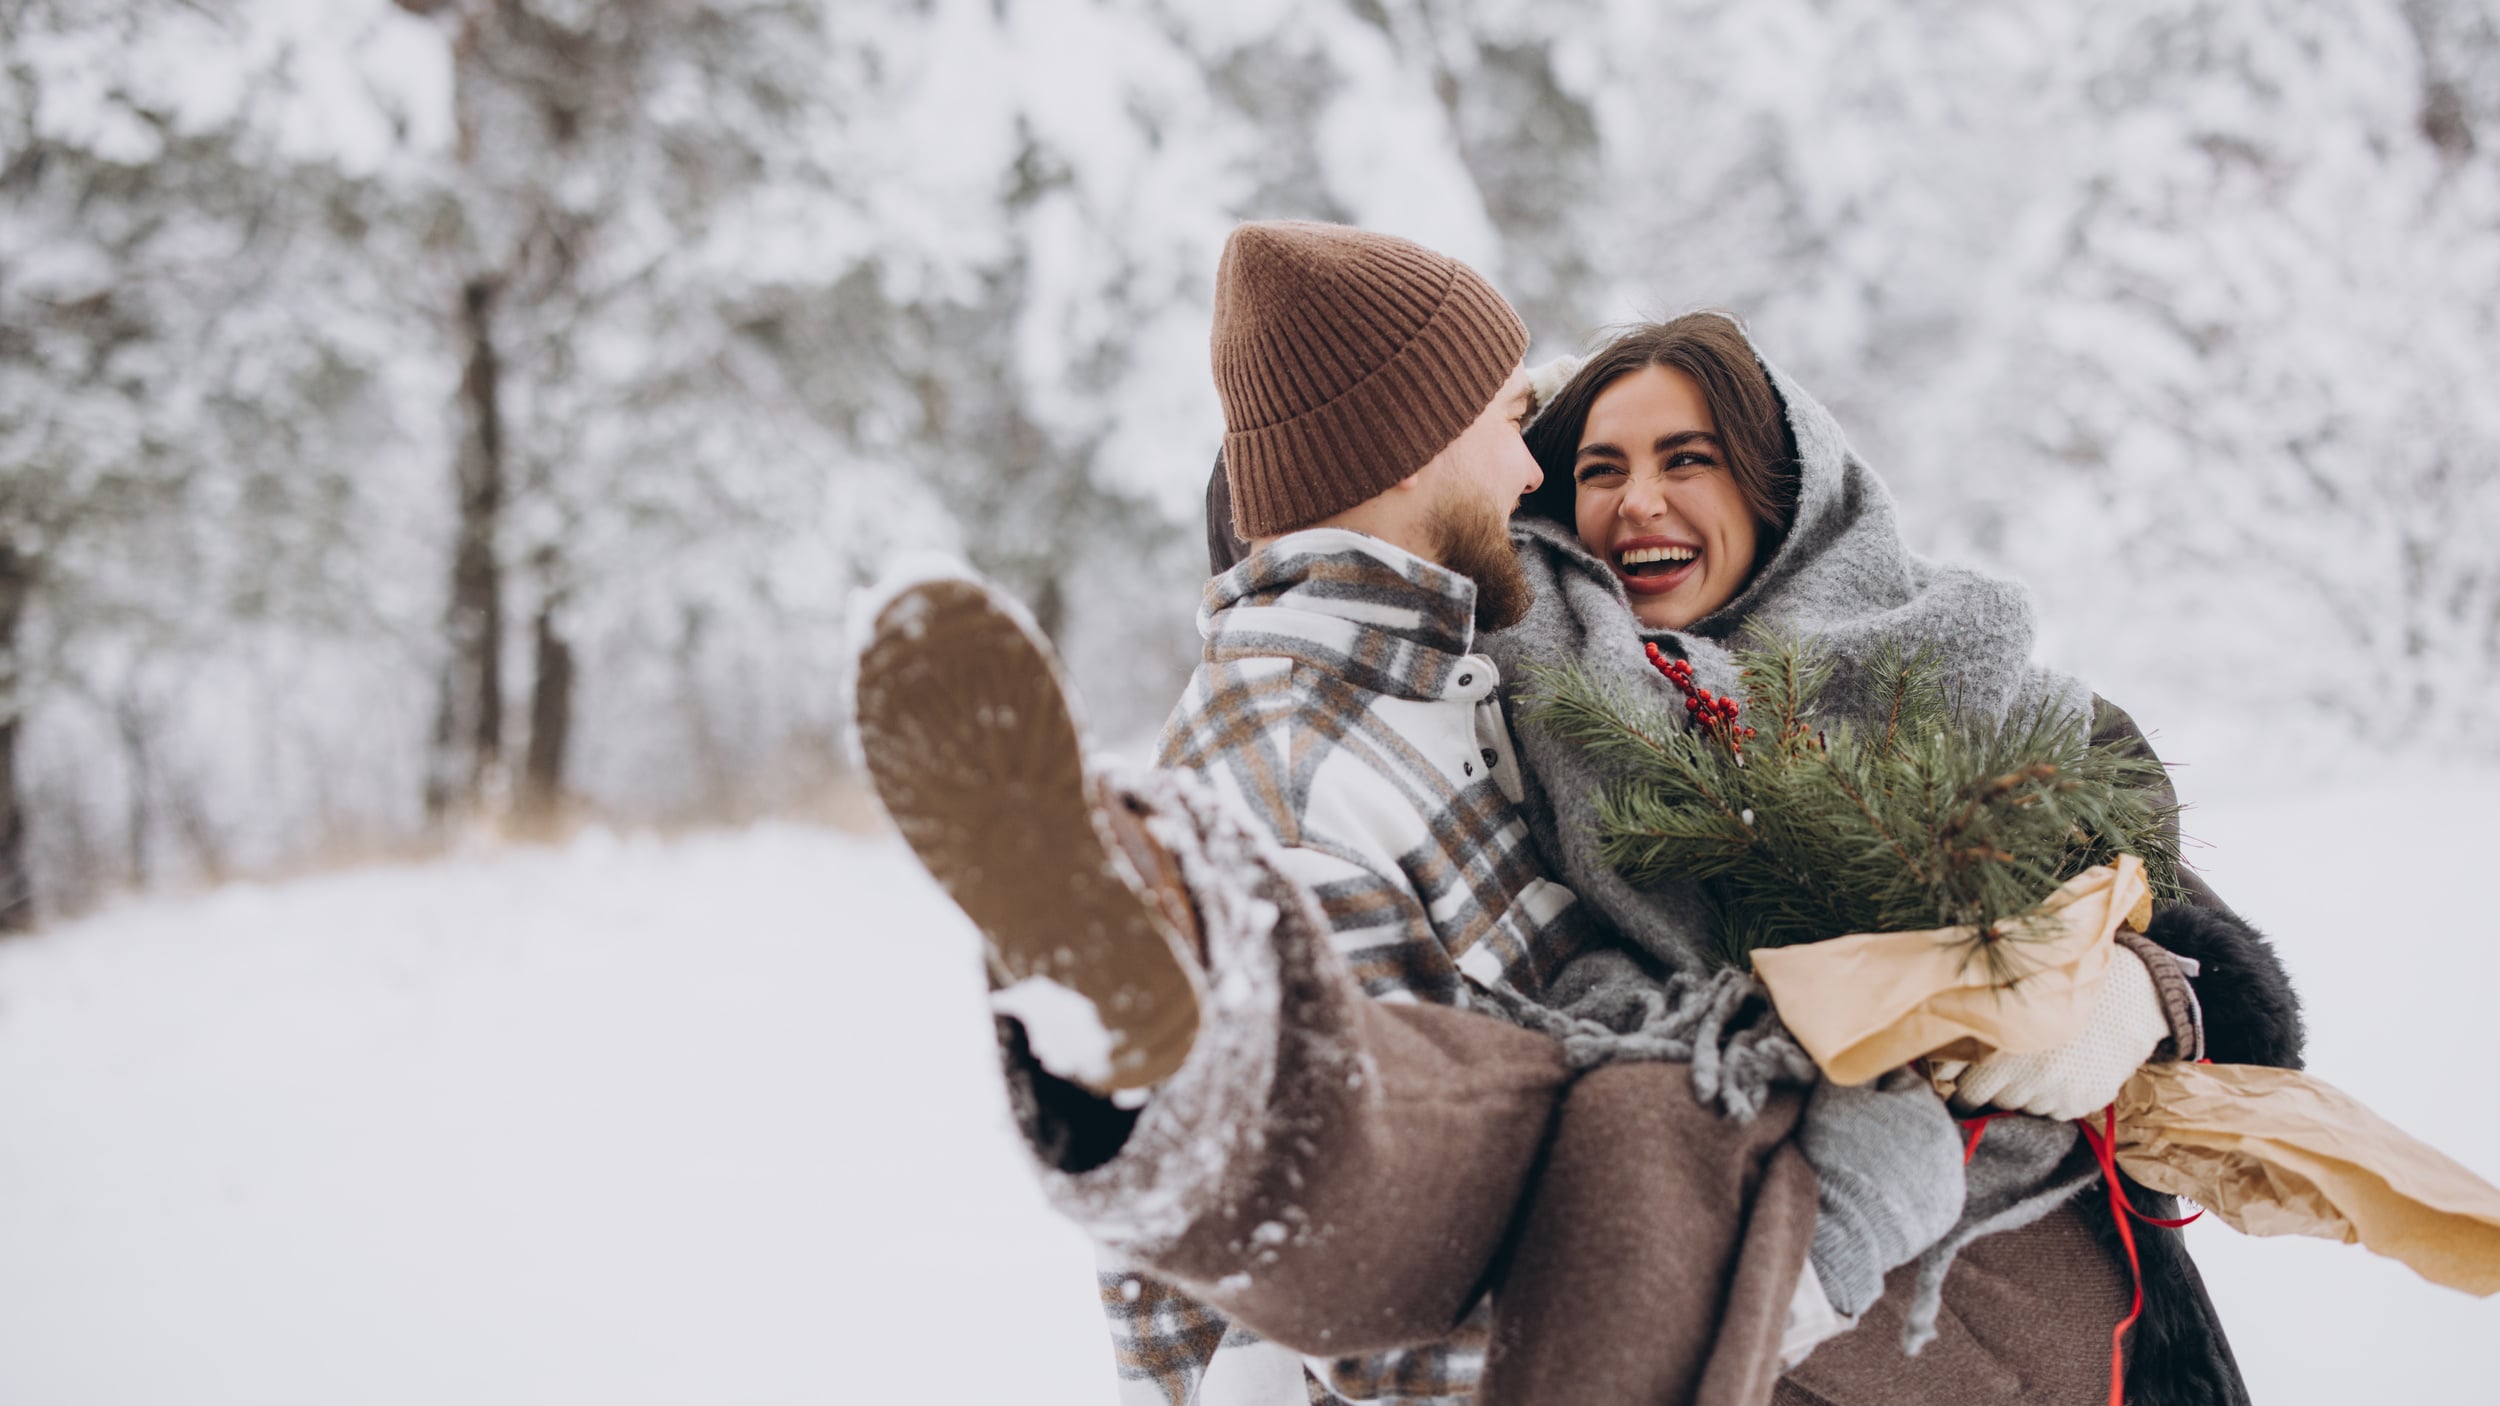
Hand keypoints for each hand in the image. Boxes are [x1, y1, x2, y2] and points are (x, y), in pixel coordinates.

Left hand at [1948, 946, 2169, 1120]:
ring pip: (2022, 1109)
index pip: (1963, 1090)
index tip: (1957, 1088)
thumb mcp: (2011, 1001)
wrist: (2129, 994)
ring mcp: (2057, 1093)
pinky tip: (2062, 1072)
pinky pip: (2055, 1113)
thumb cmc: (2059, 989)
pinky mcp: (2083, 1102)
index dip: (1958, 1090)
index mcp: (2001, 1048)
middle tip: (1997, 1073)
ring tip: (2036, 1066)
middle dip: (1988, 1090)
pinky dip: (2053, 1099)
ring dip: (2022, 1094)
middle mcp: (2027, 1076)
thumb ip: (1974, 1032)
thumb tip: (1941, 1068)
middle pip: (1991, 1102)